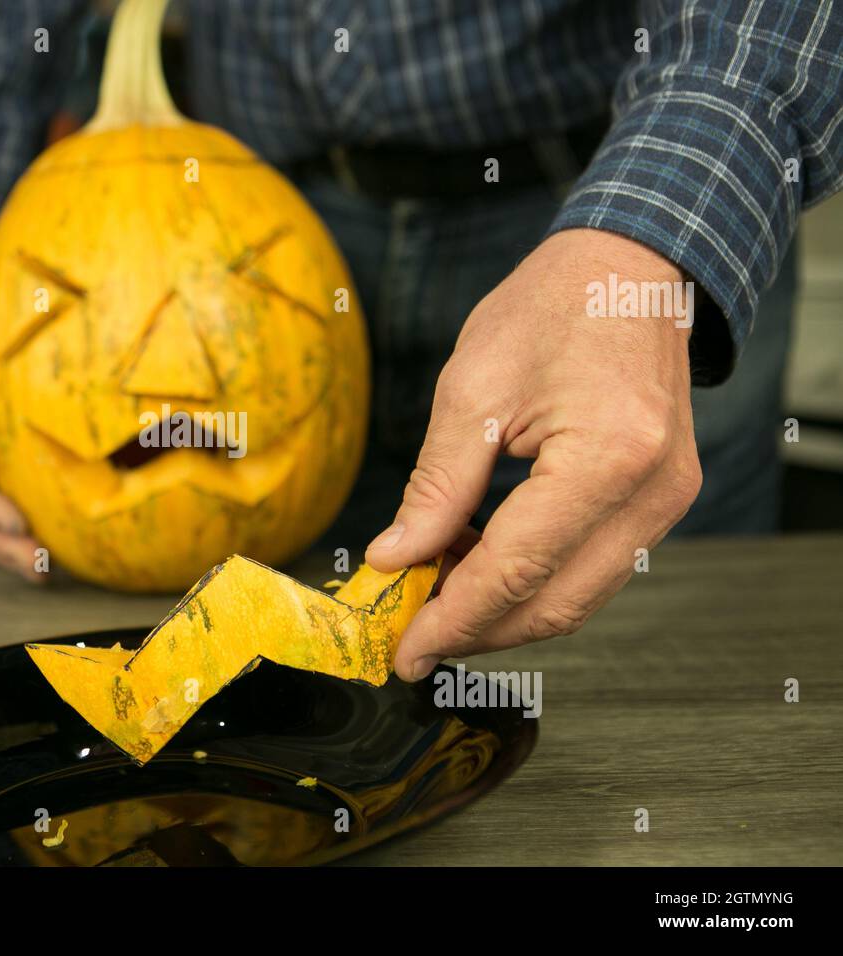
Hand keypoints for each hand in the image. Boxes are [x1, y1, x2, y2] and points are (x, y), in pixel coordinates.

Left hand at [366, 229, 701, 678]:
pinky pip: (593, 568)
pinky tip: (481, 564)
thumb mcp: (472, 390)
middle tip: (411, 633)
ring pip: (577, 598)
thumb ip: (436, 487)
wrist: (630, 267)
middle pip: (553, 605)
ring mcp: (667, 502)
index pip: (514, 572)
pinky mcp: (661, 501)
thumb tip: (396, 558)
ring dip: (503, 610)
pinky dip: (535, 581)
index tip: (403, 649)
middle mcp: (652, 494)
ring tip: (436, 594)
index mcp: (607, 460)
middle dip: (476, 631)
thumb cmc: (552, 307)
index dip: (451, 620)